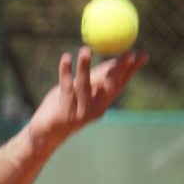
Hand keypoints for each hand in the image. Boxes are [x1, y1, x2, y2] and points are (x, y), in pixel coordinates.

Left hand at [27, 46, 147, 153]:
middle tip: (127, 52)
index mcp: (101, 103)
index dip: (131, 70)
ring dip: (85, 66)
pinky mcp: (65, 116)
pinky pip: (65, 90)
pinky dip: (65, 73)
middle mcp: (95, 110)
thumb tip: (114, 59)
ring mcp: (81, 114)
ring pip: (84, 86)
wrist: (43, 133)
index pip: (120, 84)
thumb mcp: (79, 90)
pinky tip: (65, 59)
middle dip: (119, 69)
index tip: (141, 54)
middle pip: (109, 87)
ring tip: (85, 49)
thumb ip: (94, 77)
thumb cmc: (61, 107)